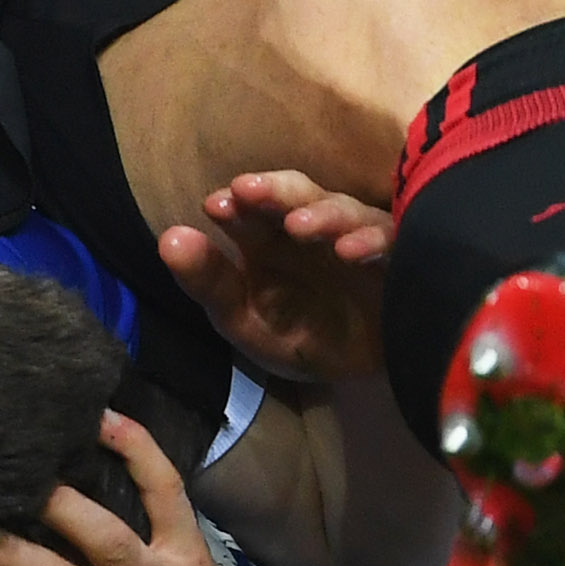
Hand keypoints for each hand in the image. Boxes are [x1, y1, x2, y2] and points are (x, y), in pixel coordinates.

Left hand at [160, 170, 393, 388]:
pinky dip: (370, 241)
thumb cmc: (304, 336)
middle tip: (247, 190)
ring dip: (321, 214)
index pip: (251, 207)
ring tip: (299, 225)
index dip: (235, 202)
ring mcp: (356, 239)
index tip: (216, 207)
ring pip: (343, 210)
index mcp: (271, 239)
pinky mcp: (396, 258)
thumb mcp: (246, 322)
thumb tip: (168, 237)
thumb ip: (208, 284)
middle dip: (274, 190)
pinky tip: (351, 251)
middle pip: (296, 195)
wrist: (366, 374)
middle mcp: (314, 230)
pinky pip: (388, 240)